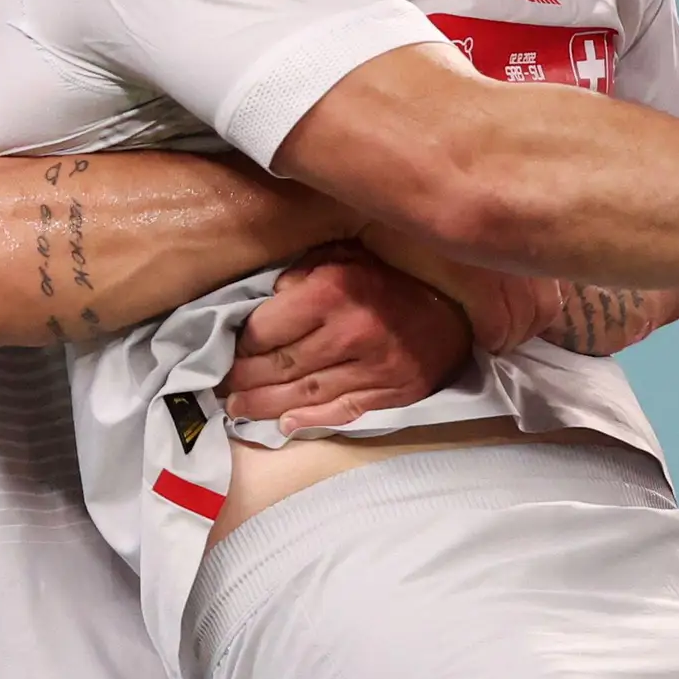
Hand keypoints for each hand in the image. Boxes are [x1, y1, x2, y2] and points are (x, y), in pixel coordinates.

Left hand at [224, 244, 471, 430]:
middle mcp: (349, 333)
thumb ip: (305, 271)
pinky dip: (309, 422)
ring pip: (303, 394)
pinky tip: (283, 425)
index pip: (267, 328)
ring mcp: (372, 368)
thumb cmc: (393, 278)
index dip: (241, 343)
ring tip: (237, 408)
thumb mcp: (347, 253)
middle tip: (220, 387)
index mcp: (333, 291)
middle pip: (279, 365)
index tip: (228, 350)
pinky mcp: (389, 393)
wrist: (457, 309)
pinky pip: (340, 411)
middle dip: (243, 380)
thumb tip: (271, 296)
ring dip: (263, 405)